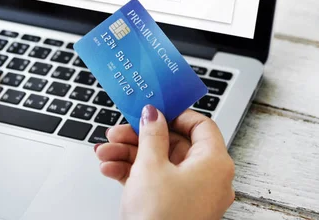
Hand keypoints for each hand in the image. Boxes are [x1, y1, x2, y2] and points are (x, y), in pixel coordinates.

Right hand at [95, 107, 234, 219]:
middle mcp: (208, 178)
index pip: (200, 125)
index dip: (174, 114)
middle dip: (139, 137)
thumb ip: (151, 134)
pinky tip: (109, 169)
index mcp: (214, 162)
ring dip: (129, 155)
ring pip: (160, 163)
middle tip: (117, 132)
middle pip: (174, 144)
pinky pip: (157, 182)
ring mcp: (192, 194)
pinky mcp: (176, 207)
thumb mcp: (150, 167)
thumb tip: (153, 114)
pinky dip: (134, 174)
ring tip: (104, 153)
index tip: (152, 110)